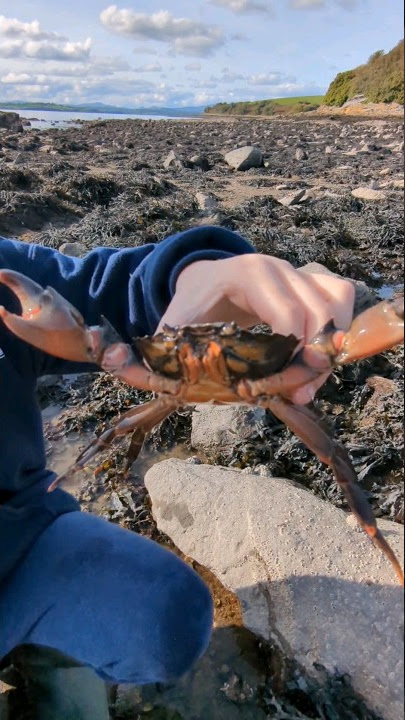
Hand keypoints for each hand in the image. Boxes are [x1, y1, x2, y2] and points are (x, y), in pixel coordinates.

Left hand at [157, 254, 354, 403]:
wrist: (203, 280)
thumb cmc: (192, 304)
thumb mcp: (175, 323)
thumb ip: (172, 349)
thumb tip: (169, 382)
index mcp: (247, 274)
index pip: (288, 313)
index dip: (292, 353)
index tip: (284, 387)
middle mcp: (278, 267)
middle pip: (318, 312)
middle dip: (313, 359)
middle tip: (300, 394)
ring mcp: (297, 271)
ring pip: (337, 302)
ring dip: (331, 345)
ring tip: (310, 380)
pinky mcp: (310, 281)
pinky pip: (340, 296)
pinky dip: (338, 327)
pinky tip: (318, 357)